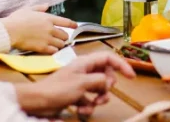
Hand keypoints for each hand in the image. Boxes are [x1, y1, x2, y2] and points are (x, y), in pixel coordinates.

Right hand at [2, 5, 74, 53]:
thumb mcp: (28, 9)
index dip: (72, 24)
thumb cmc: (17, 19)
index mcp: (48, 18)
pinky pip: (54, 51)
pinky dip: (55, 51)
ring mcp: (47, 38)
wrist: (9, 31)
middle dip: (64, 37)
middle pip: (64, 34)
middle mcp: (50, 28)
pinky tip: (52, 51)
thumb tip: (47, 5)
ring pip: (61, 44)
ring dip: (60, 45)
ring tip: (58, 45)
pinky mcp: (42, 48)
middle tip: (62, 38)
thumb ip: (39, 7)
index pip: (65, 21)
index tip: (75, 26)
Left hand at [15, 51, 134, 117]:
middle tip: (102, 94)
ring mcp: (79, 83)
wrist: (37, 102)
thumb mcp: (82, 83)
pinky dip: (88, 105)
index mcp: (86, 62)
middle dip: (107, 87)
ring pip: (98, 89)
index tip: (131, 76)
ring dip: (98, 99)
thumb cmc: (58, 89)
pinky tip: (81, 111)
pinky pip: (89, 99)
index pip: (109, 58)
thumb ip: (99, 80)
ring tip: (92, 104)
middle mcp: (84, 70)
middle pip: (105, 75)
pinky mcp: (75, 94)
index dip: (121, 65)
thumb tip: (108, 81)